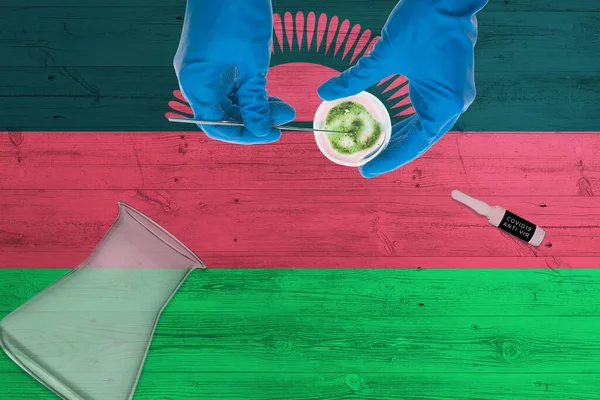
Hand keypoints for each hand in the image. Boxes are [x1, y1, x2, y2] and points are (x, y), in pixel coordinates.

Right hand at [174, 0, 295, 143]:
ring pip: (228, 101)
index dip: (244, 135)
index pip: (216, 126)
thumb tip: (260, 132)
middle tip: (284, 118)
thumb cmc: (237, 13)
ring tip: (283, 106)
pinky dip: (249, 91)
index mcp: (196, 84)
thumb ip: (254, 101)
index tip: (271, 134)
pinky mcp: (212, 58)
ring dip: (254, 106)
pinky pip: (228, 85)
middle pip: (222, 115)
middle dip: (254, 120)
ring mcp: (202, 67)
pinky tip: (269, 93)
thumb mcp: (252, 64)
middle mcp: (194, 79)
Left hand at [317, 0, 486, 176]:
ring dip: (402, 137)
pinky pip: (429, 111)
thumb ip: (355, 78)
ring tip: (376, 149)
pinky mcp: (451, 83)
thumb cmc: (422, 22)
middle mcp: (454, 104)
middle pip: (421, 140)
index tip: (366, 170)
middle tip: (367, 163)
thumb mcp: (383, 54)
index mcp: (442, 104)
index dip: (388, 160)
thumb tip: (325, 92)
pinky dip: (410, 121)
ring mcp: (455, 94)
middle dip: (393, 151)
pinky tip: (392, 126)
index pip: (414, 145)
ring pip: (425, 127)